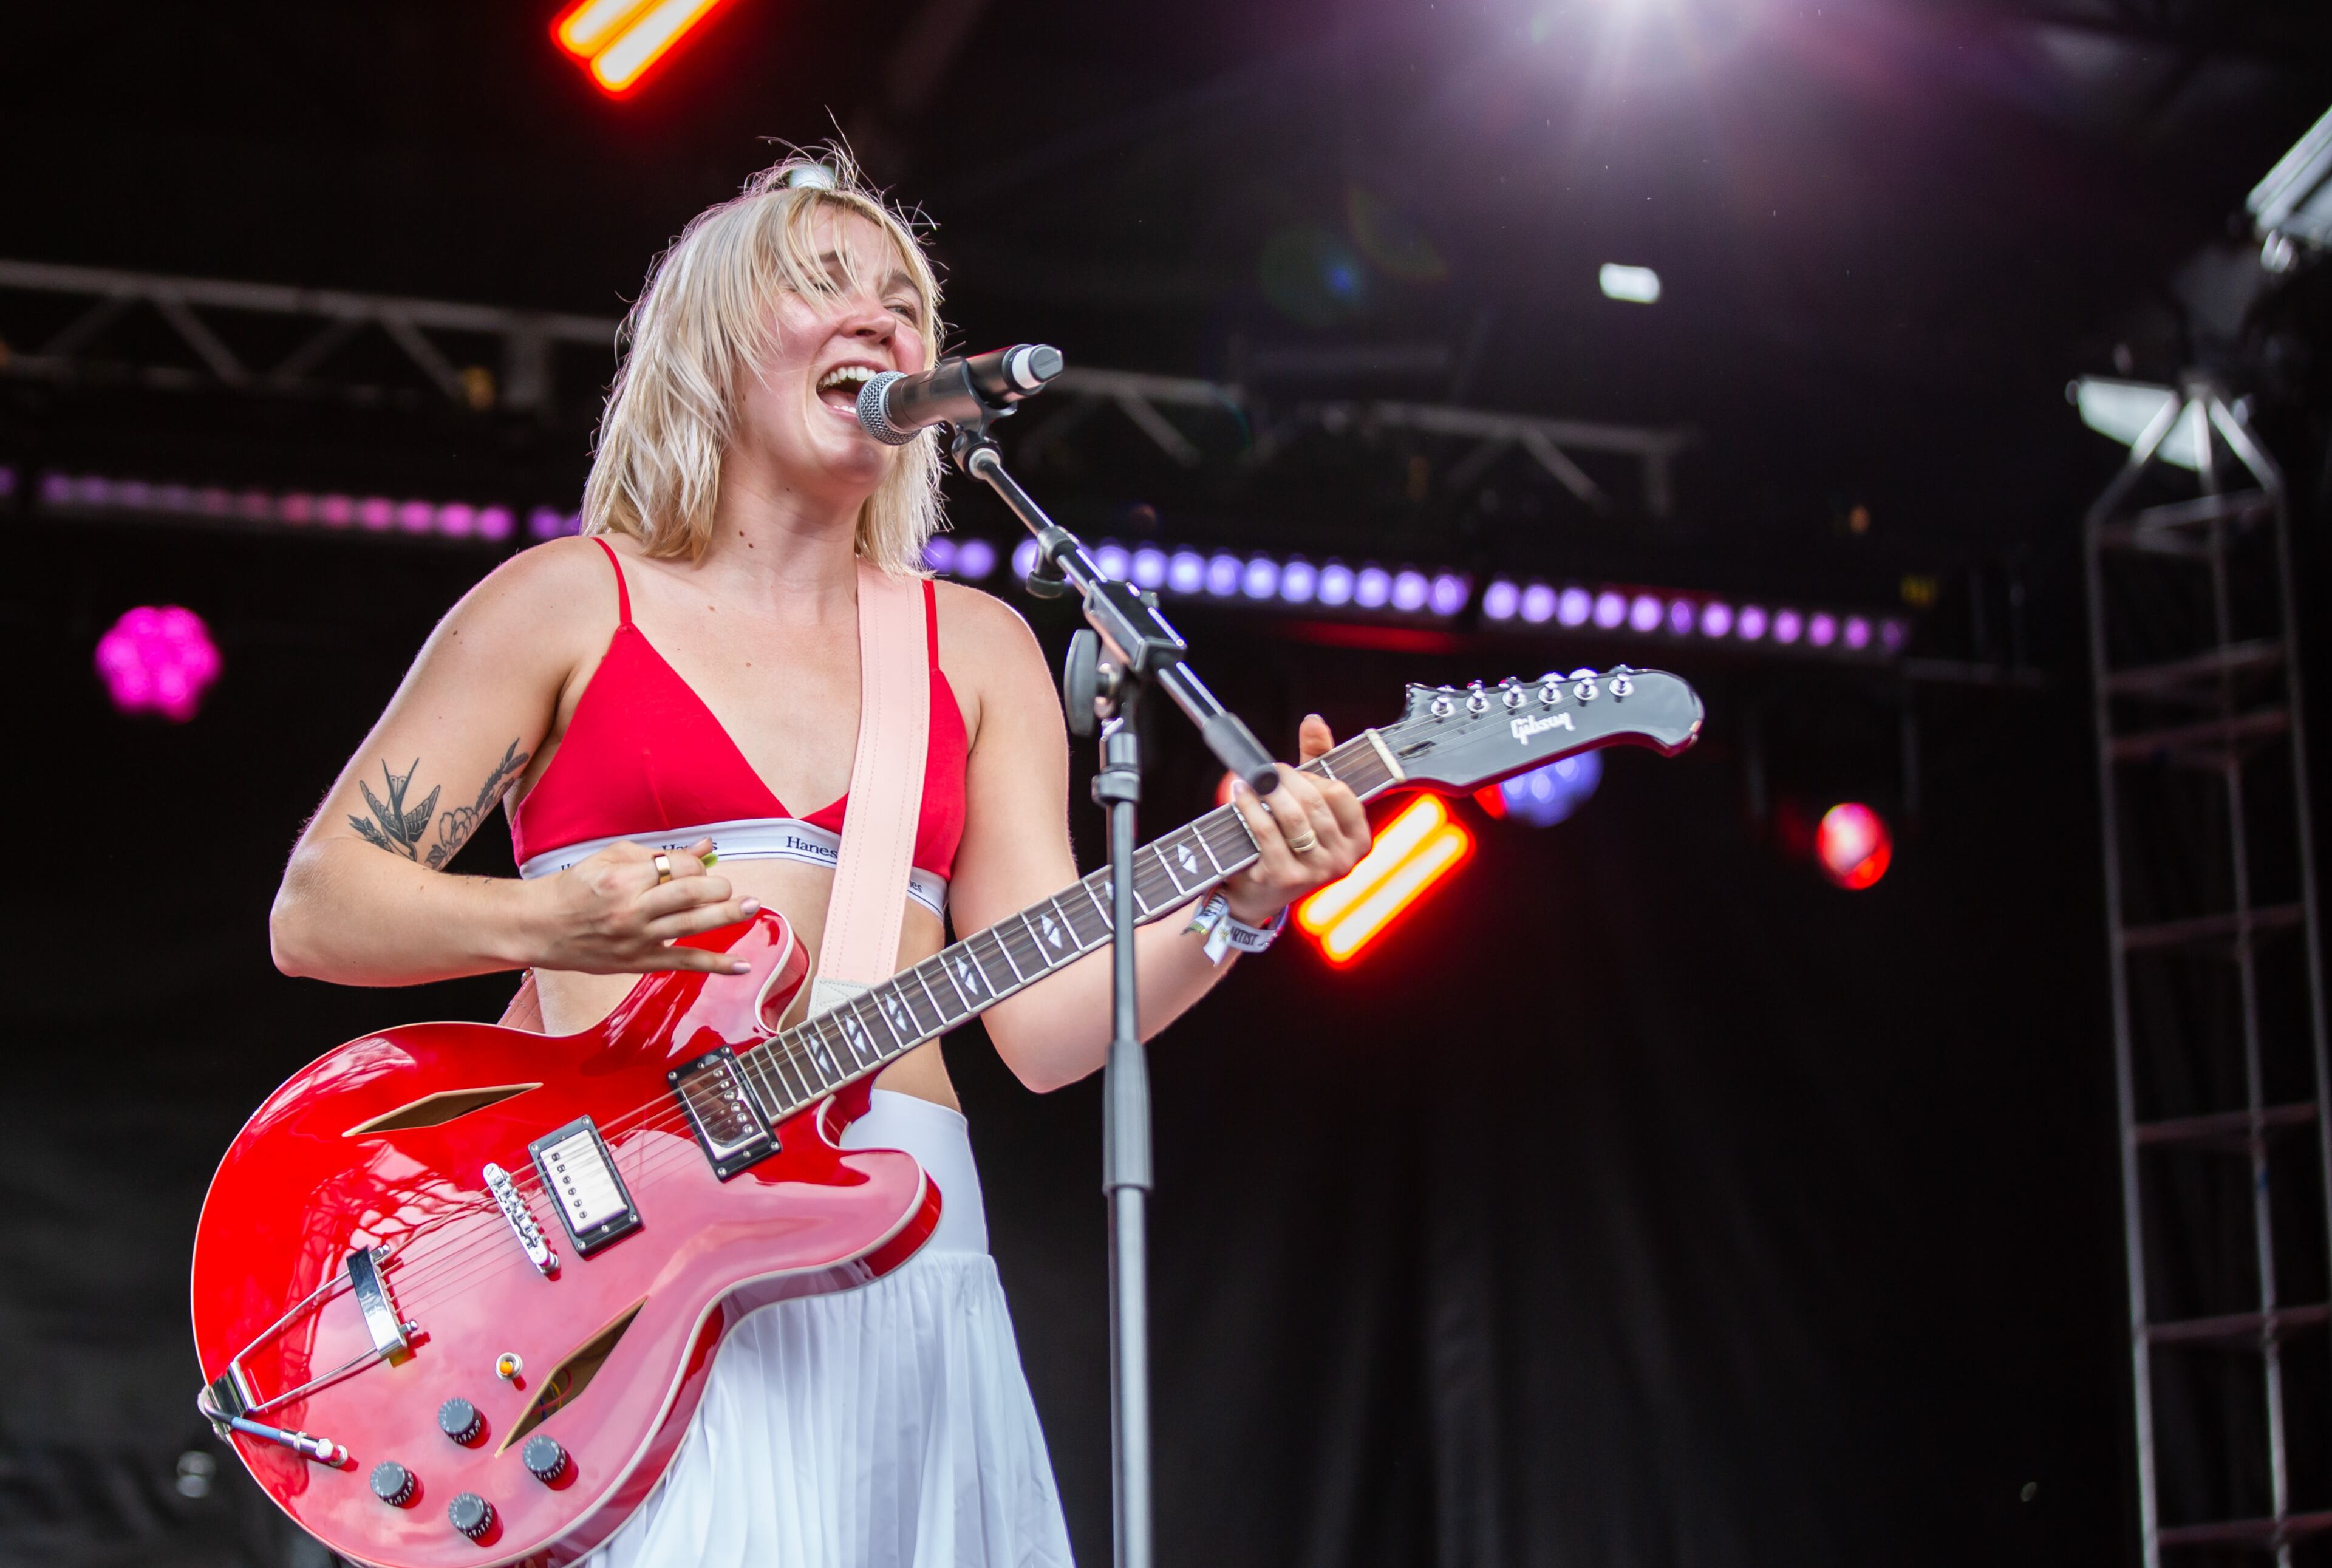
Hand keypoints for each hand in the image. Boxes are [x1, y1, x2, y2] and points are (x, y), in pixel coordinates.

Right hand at [525, 838, 760, 974]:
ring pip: (692, 925)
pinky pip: (684, 962)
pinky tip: (741, 965)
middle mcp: (632, 910)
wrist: (540, 927)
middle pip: (689, 895)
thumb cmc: (575, 888)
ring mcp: (637, 939)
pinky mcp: (639, 962)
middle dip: (717, 888)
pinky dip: (715, 965)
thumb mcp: (610, 858)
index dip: (695, 866)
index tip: (697, 867)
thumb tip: (704, 848)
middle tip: (729, 887)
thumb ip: (659, 854)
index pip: (677, 868)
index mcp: (623, 879)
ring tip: (752, 906)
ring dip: (727, 915)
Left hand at [1222, 715, 1369, 925]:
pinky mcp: (1284, 877)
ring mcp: (1315, 872)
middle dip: (1287, 780)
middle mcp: (1343, 861)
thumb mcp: (1311, 803)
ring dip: (1267, 791)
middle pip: (1314, 802)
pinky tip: (1240, 794)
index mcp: (1359, 841)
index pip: (1341, 793)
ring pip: (1291, 817)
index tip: (1296, 774)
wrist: (1258, 892)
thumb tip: (1314, 721)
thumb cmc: (1290, 843)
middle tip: (1268, 772)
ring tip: (1252, 780)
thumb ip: (1317, 760)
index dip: (1315, 777)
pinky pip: (1266, 831)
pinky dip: (1250, 807)